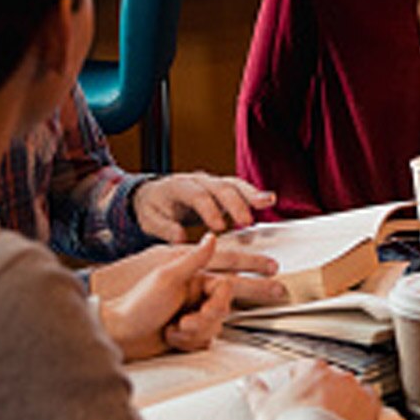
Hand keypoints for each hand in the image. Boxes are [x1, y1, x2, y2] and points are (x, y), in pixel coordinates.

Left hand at [96, 233, 234, 360]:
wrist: (119, 335)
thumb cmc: (137, 306)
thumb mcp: (168, 278)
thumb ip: (194, 259)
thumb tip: (211, 236)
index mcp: (193, 279)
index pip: (225, 287)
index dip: (218, 302)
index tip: (204, 309)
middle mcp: (194, 296)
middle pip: (222, 310)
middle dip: (202, 322)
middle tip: (183, 322)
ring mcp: (191, 315)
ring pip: (213, 328)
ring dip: (193, 334)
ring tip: (172, 330)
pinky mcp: (186, 334)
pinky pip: (203, 342)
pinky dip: (188, 344)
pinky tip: (171, 337)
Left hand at [132, 172, 276, 239]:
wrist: (155, 194)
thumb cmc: (153, 208)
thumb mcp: (150, 219)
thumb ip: (165, 228)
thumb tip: (181, 239)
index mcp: (179, 186)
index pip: (198, 196)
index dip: (209, 210)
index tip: (219, 228)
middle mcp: (199, 180)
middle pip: (220, 187)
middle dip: (235, 203)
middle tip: (246, 221)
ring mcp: (212, 183)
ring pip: (234, 184)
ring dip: (251, 194)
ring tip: (268, 202)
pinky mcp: (222, 189)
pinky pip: (240, 189)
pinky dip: (254, 194)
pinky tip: (268, 201)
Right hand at [245, 358, 380, 419]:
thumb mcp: (262, 409)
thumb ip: (254, 391)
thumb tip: (248, 382)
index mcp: (312, 371)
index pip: (305, 367)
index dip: (297, 380)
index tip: (294, 392)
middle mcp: (337, 376)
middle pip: (329, 378)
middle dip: (321, 391)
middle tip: (312, 411)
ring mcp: (355, 391)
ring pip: (350, 388)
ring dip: (343, 399)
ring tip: (332, 418)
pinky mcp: (370, 409)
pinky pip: (371, 402)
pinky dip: (364, 408)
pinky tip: (355, 419)